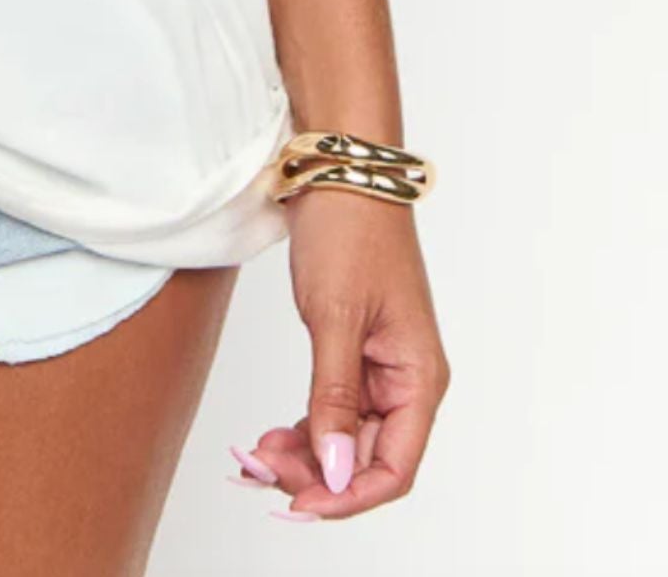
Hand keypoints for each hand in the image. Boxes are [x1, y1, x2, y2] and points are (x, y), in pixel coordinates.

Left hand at [232, 192, 448, 520]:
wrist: (337, 170)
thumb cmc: (350, 232)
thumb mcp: (335, 317)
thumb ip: (334, 396)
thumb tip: (332, 468)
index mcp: (419, 377)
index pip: (394, 468)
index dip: (347, 495)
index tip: (298, 504)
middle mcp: (405, 380)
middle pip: (366, 459)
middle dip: (315, 476)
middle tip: (259, 473)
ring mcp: (379, 367)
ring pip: (344, 438)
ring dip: (304, 455)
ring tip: (256, 456)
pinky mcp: (352, 351)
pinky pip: (332, 409)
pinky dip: (303, 427)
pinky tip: (270, 436)